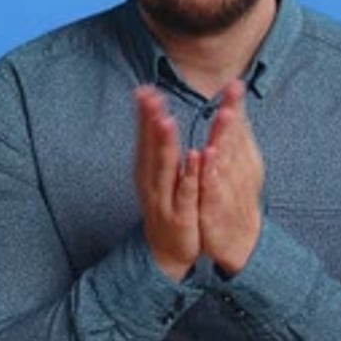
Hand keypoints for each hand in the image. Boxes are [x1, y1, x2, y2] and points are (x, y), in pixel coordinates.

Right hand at [134, 86, 200, 281]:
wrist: (166, 252)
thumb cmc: (166, 206)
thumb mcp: (158, 177)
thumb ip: (157, 147)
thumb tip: (155, 114)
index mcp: (148, 171)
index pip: (144, 137)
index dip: (144, 114)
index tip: (145, 89)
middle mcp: (152, 182)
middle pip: (151, 147)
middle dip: (150, 122)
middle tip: (151, 97)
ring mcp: (164, 199)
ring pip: (165, 167)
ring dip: (165, 143)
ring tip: (166, 120)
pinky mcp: (180, 215)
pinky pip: (186, 191)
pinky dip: (189, 174)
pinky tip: (196, 155)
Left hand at [199, 80, 263, 273]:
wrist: (238, 240)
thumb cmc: (233, 197)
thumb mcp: (234, 166)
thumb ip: (233, 138)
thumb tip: (232, 109)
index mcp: (241, 158)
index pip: (239, 127)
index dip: (237, 104)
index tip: (236, 82)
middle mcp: (238, 170)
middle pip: (236, 138)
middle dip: (233, 113)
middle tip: (234, 90)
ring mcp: (228, 189)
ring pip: (226, 161)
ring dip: (224, 138)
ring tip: (223, 116)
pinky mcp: (217, 208)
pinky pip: (214, 190)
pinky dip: (211, 174)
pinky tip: (206, 157)